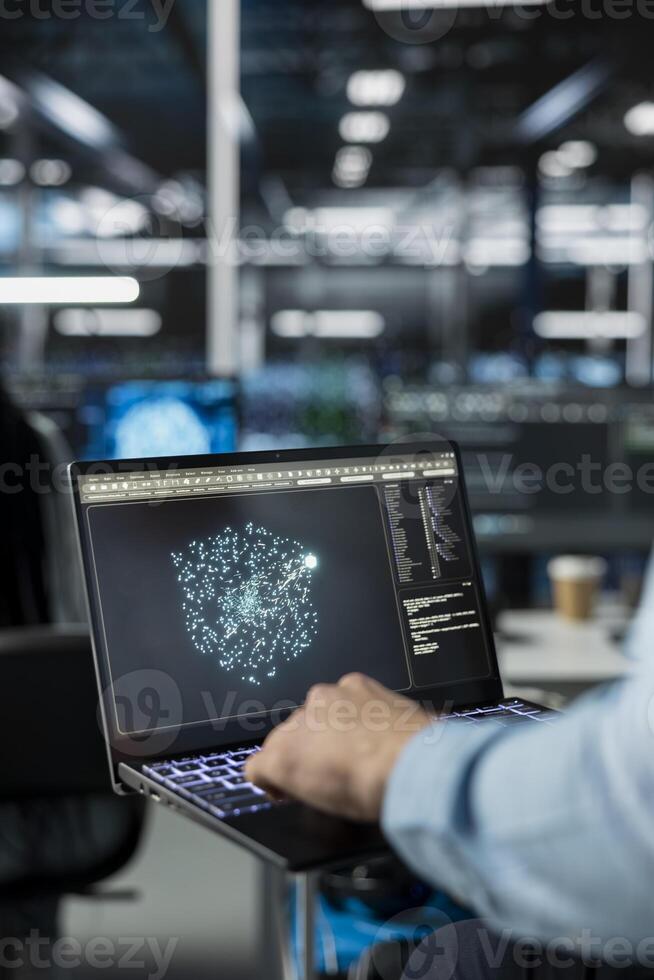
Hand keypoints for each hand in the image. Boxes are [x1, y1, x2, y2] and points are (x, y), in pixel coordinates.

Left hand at [245, 673, 431, 821]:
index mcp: (355, 689)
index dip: (331, 736)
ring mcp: (301, 724)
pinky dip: (268, 783)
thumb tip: (395, 741)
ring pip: (283, 744)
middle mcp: (324, 698)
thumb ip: (388, 728)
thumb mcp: (406, 726)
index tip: (337, 754)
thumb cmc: (416, 751)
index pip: (330, 710)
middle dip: (313, 749)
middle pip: (303, 725)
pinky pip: (259, 768)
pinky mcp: (283, 755)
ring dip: (295, 763)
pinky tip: (281, 794)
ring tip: (315, 787)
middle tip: (330, 774)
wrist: (407, 764)